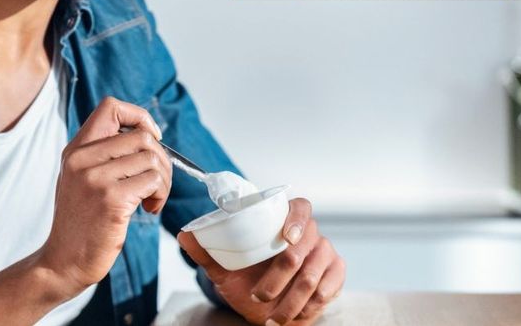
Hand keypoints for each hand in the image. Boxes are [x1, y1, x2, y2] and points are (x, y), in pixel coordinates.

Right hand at [38, 97, 171, 297]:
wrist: (63, 262)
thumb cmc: (80, 222)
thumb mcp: (80, 178)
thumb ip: (103, 154)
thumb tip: (147, 134)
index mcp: (76, 149)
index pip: (111, 106)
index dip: (139, 117)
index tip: (150, 139)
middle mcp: (82, 158)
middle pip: (142, 136)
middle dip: (162, 158)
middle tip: (157, 182)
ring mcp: (96, 179)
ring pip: (152, 158)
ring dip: (164, 180)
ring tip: (152, 198)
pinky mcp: (112, 200)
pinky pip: (153, 181)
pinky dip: (160, 195)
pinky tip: (149, 209)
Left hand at [178, 198, 345, 324]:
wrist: (266, 308)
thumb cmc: (248, 281)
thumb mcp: (225, 268)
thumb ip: (207, 251)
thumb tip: (184, 234)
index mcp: (284, 221)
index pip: (300, 207)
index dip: (296, 219)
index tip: (286, 237)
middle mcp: (309, 234)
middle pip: (305, 245)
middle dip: (280, 277)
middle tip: (259, 296)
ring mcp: (325, 253)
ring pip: (314, 273)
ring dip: (292, 300)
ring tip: (274, 317)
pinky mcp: (336, 274)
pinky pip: (329, 288)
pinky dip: (311, 306)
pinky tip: (296, 315)